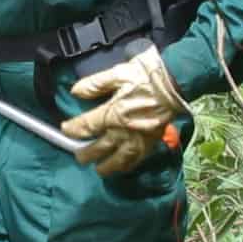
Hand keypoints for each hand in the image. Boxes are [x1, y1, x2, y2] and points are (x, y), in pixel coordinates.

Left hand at [62, 46, 186, 174]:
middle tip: (79, 156)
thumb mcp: (117, 73)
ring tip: (99, 169)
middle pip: (98, 149)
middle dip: (85, 154)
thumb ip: (94, 84)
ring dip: (106, 166)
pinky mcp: (151, 142)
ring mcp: (138, 139)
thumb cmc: (146, 75)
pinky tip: (122, 167)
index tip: (66, 129)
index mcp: (113, 113)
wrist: (176, 82)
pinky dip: (127, 166)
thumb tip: (75, 92)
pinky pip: (137, 160)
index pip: (86, 127)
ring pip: (118, 160)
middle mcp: (123, 131)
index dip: (72, 130)